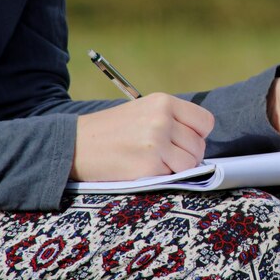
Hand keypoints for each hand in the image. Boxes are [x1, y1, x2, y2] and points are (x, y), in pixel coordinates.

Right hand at [71, 93, 214, 180]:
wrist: (74, 145)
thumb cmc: (112, 130)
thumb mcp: (144, 110)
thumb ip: (172, 119)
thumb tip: (200, 138)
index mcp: (163, 102)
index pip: (205, 121)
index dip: (198, 134)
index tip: (184, 140)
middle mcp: (162, 120)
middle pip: (199, 145)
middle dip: (187, 154)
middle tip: (165, 155)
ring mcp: (156, 143)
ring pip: (191, 163)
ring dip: (177, 168)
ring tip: (155, 162)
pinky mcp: (148, 166)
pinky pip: (173, 176)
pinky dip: (163, 177)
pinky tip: (143, 169)